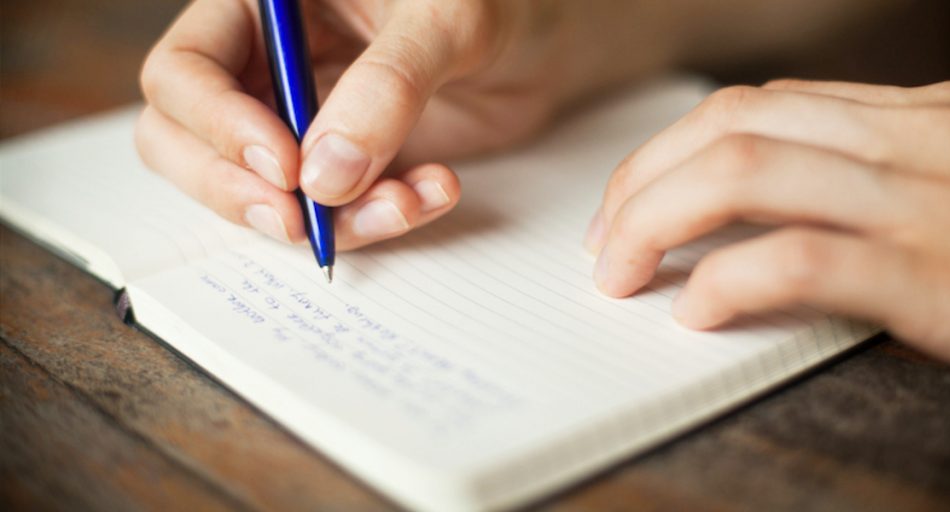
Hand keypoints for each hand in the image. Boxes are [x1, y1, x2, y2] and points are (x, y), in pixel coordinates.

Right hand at [135, 0, 576, 248]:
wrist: (545, 38)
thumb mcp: (447, 20)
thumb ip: (387, 86)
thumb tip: (325, 178)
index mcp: (265, 3)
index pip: (185, 69)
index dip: (217, 125)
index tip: (284, 167)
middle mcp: (266, 63)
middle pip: (188, 141)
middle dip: (241, 192)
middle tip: (302, 223)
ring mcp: (299, 118)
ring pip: (258, 191)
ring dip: (323, 219)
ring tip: (403, 205)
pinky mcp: (342, 163)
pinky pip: (328, 211)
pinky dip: (373, 219)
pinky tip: (432, 194)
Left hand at [586, 80, 949, 383]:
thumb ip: (880, 180)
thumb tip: (767, 203)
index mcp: (926, 117)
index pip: (759, 108)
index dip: (673, 152)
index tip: (632, 201)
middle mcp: (924, 141)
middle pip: (733, 129)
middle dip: (644, 182)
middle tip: (608, 242)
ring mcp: (934, 202)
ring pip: (746, 173)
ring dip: (657, 221)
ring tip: (621, 273)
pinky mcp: (943, 278)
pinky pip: (801, 259)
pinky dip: (728, 279)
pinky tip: (696, 309)